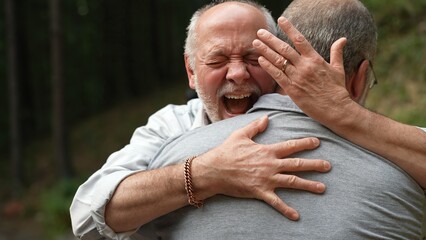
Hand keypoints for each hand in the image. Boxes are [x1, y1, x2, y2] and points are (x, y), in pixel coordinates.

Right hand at [193, 116, 330, 220]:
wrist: (214, 170)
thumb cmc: (226, 152)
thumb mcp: (240, 135)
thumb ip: (255, 126)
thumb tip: (267, 118)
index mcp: (267, 151)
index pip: (291, 146)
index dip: (305, 143)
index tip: (317, 142)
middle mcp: (270, 165)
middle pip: (297, 164)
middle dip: (314, 165)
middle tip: (328, 166)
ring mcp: (266, 179)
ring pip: (292, 182)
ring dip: (308, 185)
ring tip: (322, 188)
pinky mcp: (260, 192)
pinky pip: (276, 202)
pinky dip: (286, 209)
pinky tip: (296, 216)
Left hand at [253, 17, 351, 123]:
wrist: (336, 109)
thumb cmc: (337, 90)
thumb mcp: (338, 69)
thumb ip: (337, 53)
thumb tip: (342, 39)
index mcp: (315, 59)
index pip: (300, 39)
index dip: (289, 28)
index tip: (281, 19)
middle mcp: (304, 66)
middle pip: (284, 49)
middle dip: (270, 39)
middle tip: (260, 31)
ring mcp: (297, 77)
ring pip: (278, 61)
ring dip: (265, 51)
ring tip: (255, 43)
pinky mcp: (292, 89)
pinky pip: (277, 76)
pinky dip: (268, 67)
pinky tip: (260, 60)